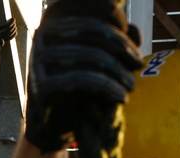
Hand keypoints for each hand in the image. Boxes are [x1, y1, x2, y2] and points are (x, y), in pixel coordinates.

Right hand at [24, 0, 141, 152]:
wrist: (52, 125)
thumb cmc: (76, 89)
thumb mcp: (98, 60)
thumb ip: (115, 42)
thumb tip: (134, 31)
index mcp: (54, 21)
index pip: (88, 7)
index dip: (115, 19)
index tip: (131, 43)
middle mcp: (45, 34)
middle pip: (94, 31)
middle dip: (123, 48)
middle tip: (138, 64)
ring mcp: (42, 58)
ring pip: (92, 55)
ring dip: (119, 71)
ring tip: (130, 85)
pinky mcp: (44, 83)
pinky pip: (85, 79)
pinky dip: (109, 88)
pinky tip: (121, 97)